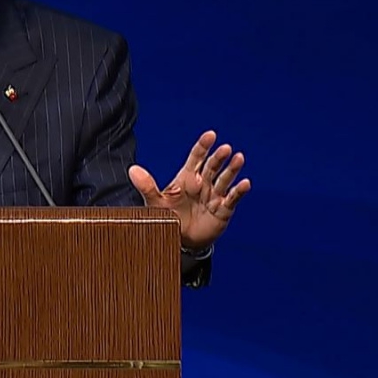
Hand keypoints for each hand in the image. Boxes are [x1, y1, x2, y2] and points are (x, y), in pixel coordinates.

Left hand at [128, 130, 250, 249]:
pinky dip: (239, 191)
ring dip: (232, 169)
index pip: (196, 158)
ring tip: (239, 158)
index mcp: (186, 178)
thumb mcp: (156, 203)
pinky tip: (245, 183)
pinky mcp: (223, 210)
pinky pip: (232, 199)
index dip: (203, 146)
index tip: (210, 135)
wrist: (180, 242)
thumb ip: (147, 186)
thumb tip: (132, 170)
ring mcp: (214, 196)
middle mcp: (202, 184)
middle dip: (218, 157)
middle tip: (225, 148)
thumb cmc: (168, 218)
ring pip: (225, 179)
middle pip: (212, 166)